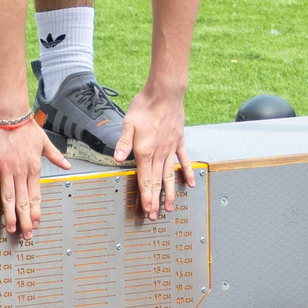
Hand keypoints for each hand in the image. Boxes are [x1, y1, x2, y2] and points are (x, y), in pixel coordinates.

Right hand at [0, 117, 67, 239]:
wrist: (10, 114)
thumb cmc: (26, 127)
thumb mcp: (45, 141)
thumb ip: (56, 156)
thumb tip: (67, 166)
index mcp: (34, 167)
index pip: (36, 195)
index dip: (35, 211)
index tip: (36, 223)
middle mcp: (21, 171)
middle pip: (23, 200)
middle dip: (25, 219)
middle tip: (26, 234)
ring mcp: (6, 169)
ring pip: (9, 196)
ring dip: (10, 214)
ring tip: (10, 228)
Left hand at [116, 84, 196, 216]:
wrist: (165, 93)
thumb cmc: (145, 106)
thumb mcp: (128, 123)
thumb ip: (124, 142)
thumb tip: (117, 158)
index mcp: (145, 151)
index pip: (145, 178)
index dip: (146, 195)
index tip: (147, 209)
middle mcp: (159, 153)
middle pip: (157, 180)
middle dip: (156, 199)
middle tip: (156, 215)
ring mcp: (171, 148)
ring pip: (171, 174)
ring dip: (170, 192)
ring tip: (170, 206)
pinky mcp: (179, 141)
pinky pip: (184, 160)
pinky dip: (187, 172)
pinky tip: (190, 184)